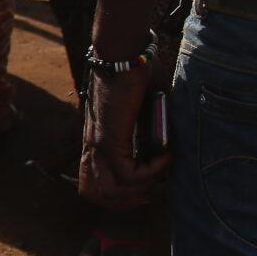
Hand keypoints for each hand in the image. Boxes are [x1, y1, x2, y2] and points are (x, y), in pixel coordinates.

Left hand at [79, 63, 168, 208]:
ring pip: (110, 191)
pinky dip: (151, 172)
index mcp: (95, 143)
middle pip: (95, 194)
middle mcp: (92, 147)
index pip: (91, 186)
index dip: (117, 196)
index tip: (144, 186)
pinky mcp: (109, 138)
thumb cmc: (135, 76)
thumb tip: (165, 149)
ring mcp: (98, 144)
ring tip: (160, 170)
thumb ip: (148, 133)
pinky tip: (165, 156)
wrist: (124, 55)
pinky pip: (128, 173)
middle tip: (152, 185)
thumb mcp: (142, 112)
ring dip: (141, 189)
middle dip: (128, 200)